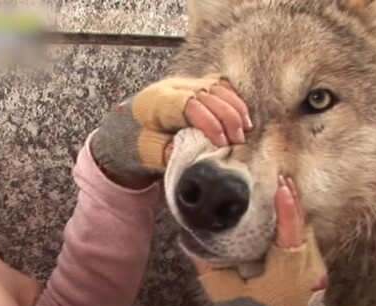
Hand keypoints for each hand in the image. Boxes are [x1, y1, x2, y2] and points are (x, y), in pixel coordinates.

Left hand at [91, 75, 250, 187]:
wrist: (130, 128)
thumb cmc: (139, 142)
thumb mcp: (148, 152)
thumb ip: (165, 152)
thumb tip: (186, 153)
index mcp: (157, 103)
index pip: (190, 106)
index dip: (210, 123)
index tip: (222, 143)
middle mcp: (172, 87)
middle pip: (208, 94)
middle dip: (228, 117)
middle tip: (238, 140)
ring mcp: (185, 83)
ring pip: (217, 87)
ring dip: (235, 108)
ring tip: (244, 129)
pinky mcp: (195, 84)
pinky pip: (220, 85)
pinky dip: (233, 99)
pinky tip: (242, 116)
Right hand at [193, 176, 327, 305]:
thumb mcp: (224, 293)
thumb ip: (208, 265)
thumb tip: (188, 240)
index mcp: (287, 272)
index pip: (290, 233)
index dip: (287, 208)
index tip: (280, 185)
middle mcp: (307, 268)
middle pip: (303, 225)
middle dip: (291, 199)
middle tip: (278, 175)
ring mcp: (316, 269)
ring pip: (307, 230)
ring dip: (295, 208)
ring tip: (281, 185)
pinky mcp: (316, 271)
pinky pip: (307, 239)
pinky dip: (297, 222)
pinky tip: (286, 210)